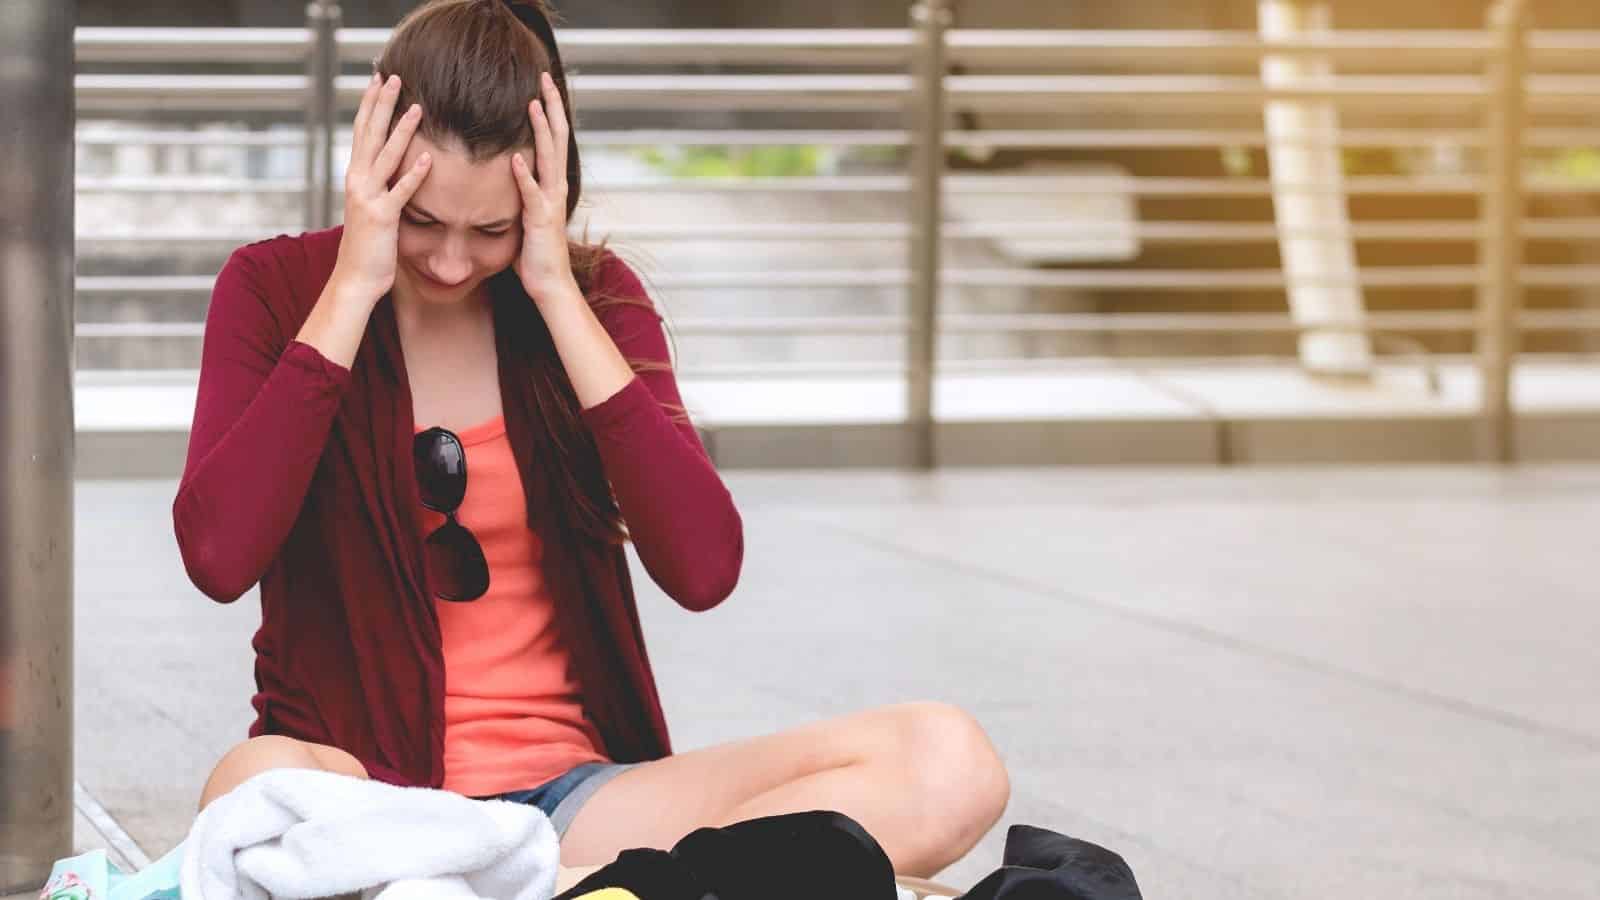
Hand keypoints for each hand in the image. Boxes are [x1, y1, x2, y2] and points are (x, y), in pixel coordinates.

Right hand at [330, 72, 431, 303]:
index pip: (363, 132)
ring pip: (385, 156)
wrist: (355, 279)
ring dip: (401, 130)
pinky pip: (401, 193)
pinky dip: (413, 175)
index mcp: (355, 176)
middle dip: (381, 104)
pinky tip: (427, 158)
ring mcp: (368, 198)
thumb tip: (391, 168)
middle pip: (369, 134)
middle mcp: (357, 181)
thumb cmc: (369, 246)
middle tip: (392, 75)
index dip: (370, 104)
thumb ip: (380, 185)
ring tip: (416, 106)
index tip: (378, 79)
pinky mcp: (383, 218)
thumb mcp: (373, 208)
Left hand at [510, 72, 576, 306]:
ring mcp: (550, 203)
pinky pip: (531, 194)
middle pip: (557, 139)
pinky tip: (515, 159)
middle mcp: (556, 188)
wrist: (551, 285)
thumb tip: (511, 175)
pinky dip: (524, 176)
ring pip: (548, 159)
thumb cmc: (536, 255)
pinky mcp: (540, 220)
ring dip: (541, 131)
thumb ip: (524, 193)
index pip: (553, 140)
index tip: (543, 86)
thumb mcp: (528, 215)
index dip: (549, 112)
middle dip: (551, 108)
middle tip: (545, 79)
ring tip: (533, 104)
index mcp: (552, 184)